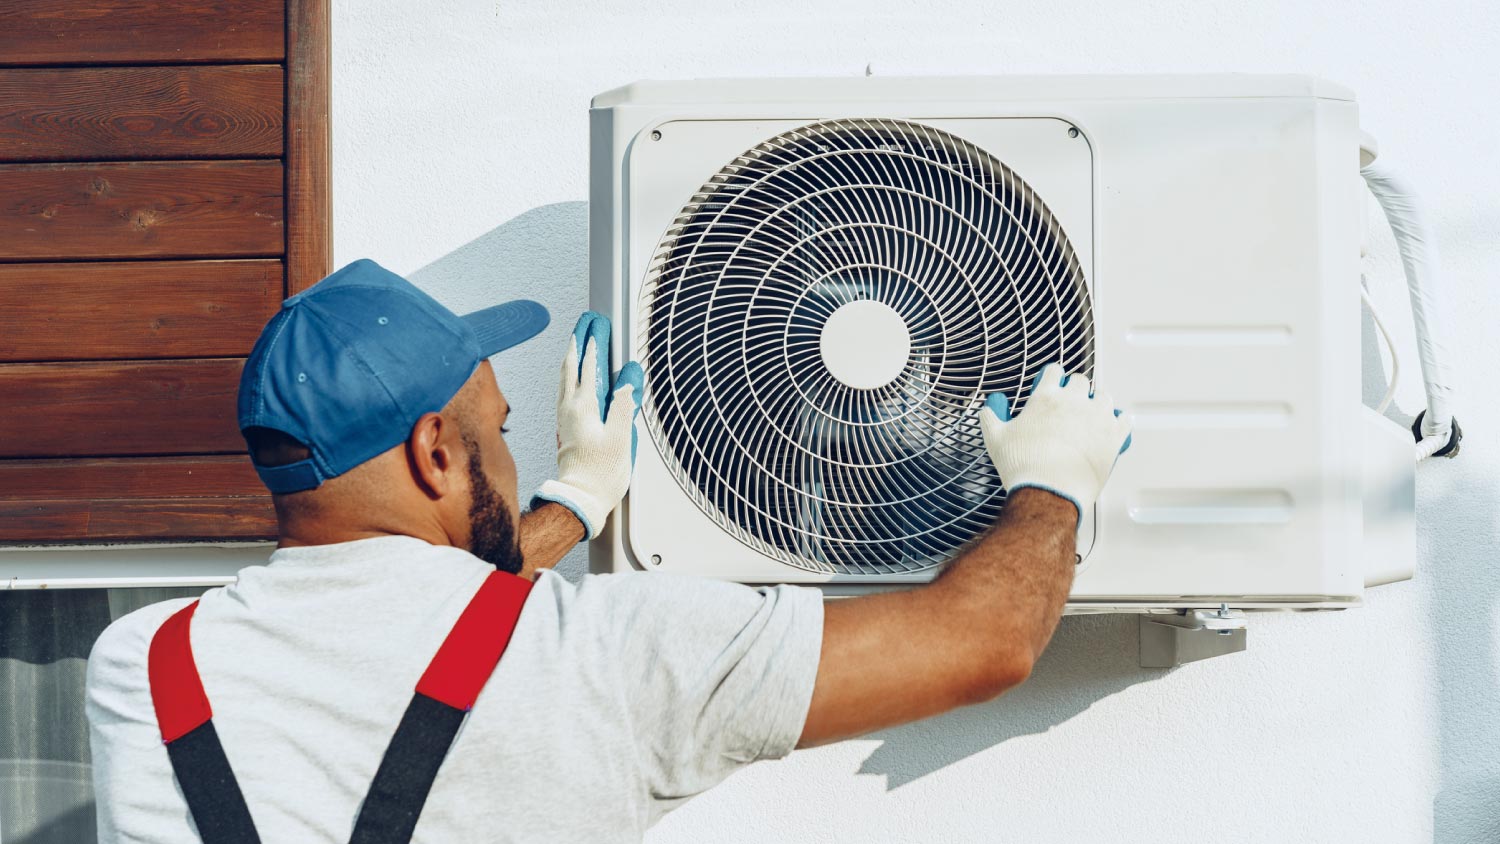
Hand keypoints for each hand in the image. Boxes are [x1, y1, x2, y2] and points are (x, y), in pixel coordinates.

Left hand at [530, 312, 643, 539]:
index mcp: (584, 406)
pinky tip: (573, 377)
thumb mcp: (622, 436)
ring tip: (578, 341)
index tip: (600, 324)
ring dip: (573, 355)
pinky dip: (570, 374)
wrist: (581, 498)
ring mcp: (566, 417)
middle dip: (580, 340)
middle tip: (586, 322)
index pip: (591, 364)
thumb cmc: (600, 474)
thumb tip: (629, 374)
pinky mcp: (566, 427)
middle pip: (573, 364)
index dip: (597, 341)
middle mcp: (570, 408)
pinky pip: (565, 390)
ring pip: (566, 376)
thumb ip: (625, 402)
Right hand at [980, 364, 1130, 524]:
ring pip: (1104, 397)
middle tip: (1071, 402)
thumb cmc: (1023, 466)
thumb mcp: (995, 438)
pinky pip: (1124, 420)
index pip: (1054, 372)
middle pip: (1081, 381)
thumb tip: (988, 406)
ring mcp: (1097, 417)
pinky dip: (1119, 421)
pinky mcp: (1114, 436)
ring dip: (1097, 402)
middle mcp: (1075, 401)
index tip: (1052, 384)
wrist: (1049, 492)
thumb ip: (990, 416)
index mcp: (1046, 397)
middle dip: (1075, 389)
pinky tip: (1113, 426)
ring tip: (1092, 413)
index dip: (1052, 377)